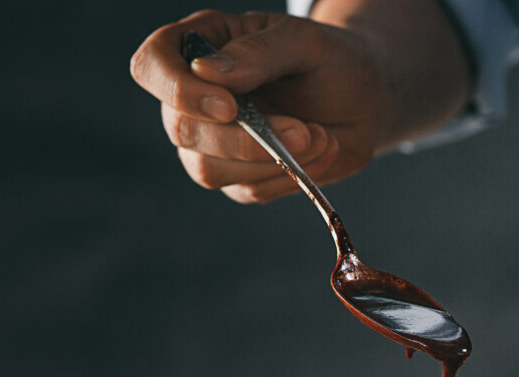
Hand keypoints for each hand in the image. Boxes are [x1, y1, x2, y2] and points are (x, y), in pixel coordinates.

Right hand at [130, 4, 468, 203]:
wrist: (366, 102)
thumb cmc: (331, 62)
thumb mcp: (306, 43)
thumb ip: (260, 52)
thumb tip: (210, 73)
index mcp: (201, 47)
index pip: (152, 67)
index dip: (177, 91)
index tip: (230, 106)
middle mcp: (195, 97)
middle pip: (183, 130)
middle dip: (246, 139)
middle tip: (305, 129)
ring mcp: (213, 143)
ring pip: (209, 170)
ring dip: (272, 161)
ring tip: (321, 136)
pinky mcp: (240, 178)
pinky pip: (249, 191)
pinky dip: (290, 178)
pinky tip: (320, 150)